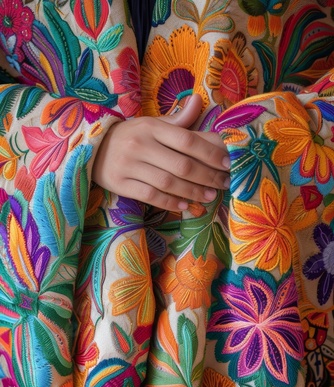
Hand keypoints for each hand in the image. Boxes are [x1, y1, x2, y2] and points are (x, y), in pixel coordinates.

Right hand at [92, 94, 229, 210]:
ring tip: (209, 197)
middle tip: (223, 185)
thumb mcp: (151, 123)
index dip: (210, 153)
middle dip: (207, 177)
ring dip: (192, 193)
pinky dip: (170, 202)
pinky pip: (150, 196)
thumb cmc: (130, 136)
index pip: (187, 140)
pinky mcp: (120, 183)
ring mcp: (129, 165)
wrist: (92, 149)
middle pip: (181, 165)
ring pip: (168, 183)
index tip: (227, 164)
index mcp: (151, 126)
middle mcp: (140, 144)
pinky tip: (185, 206)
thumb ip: (177, 119)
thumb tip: (198, 100)